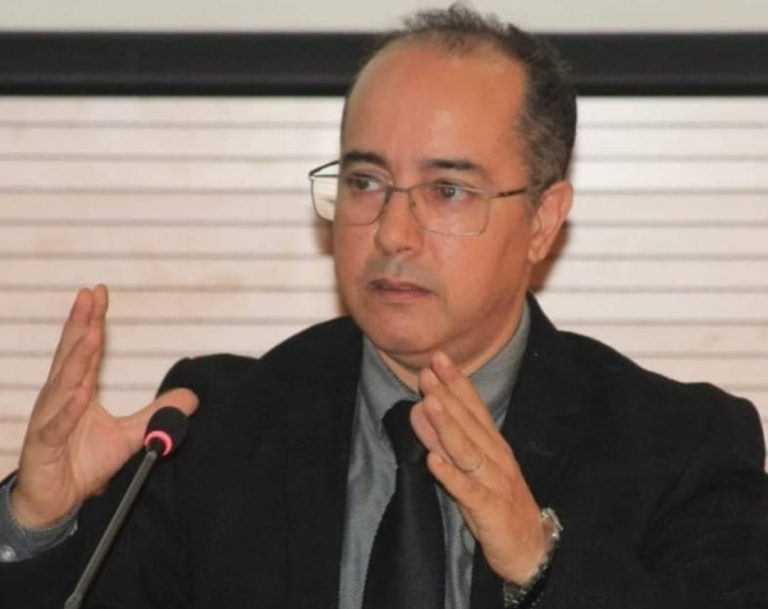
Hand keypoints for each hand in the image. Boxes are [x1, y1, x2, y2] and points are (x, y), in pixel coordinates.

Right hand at [10, 285, 197, 527]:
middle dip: (80, 323)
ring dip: (76, 359)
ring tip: (89, 333)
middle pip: (72, 355)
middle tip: (88, 294)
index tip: (99, 292)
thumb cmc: (82, 462)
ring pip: (62, 384)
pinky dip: (67, 411)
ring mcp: (50, 420)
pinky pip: (57, 426)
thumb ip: (157, 413)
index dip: (92, 321)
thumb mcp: (130, 434)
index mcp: (78, 391)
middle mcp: (61, 399)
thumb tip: (192, 397)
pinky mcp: (44, 446)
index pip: (87, 350)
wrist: (54, 501)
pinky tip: (78, 395)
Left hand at [410, 350, 546, 584]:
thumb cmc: (498, 503)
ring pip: (468, 451)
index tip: (439, 358)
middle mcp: (496, 458)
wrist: (531, 549)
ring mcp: (495, 483)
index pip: (474, 408)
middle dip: (447, 396)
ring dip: (447, 426)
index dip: (457, 382)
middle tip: (428, 372)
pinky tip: (434, 460)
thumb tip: (422, 408)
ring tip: (429, 403)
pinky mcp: (490, 510)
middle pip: (469, 423)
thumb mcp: (473, 468)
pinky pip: (468, 491)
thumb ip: (448, 440)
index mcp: (494, 446)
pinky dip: (451, 475)